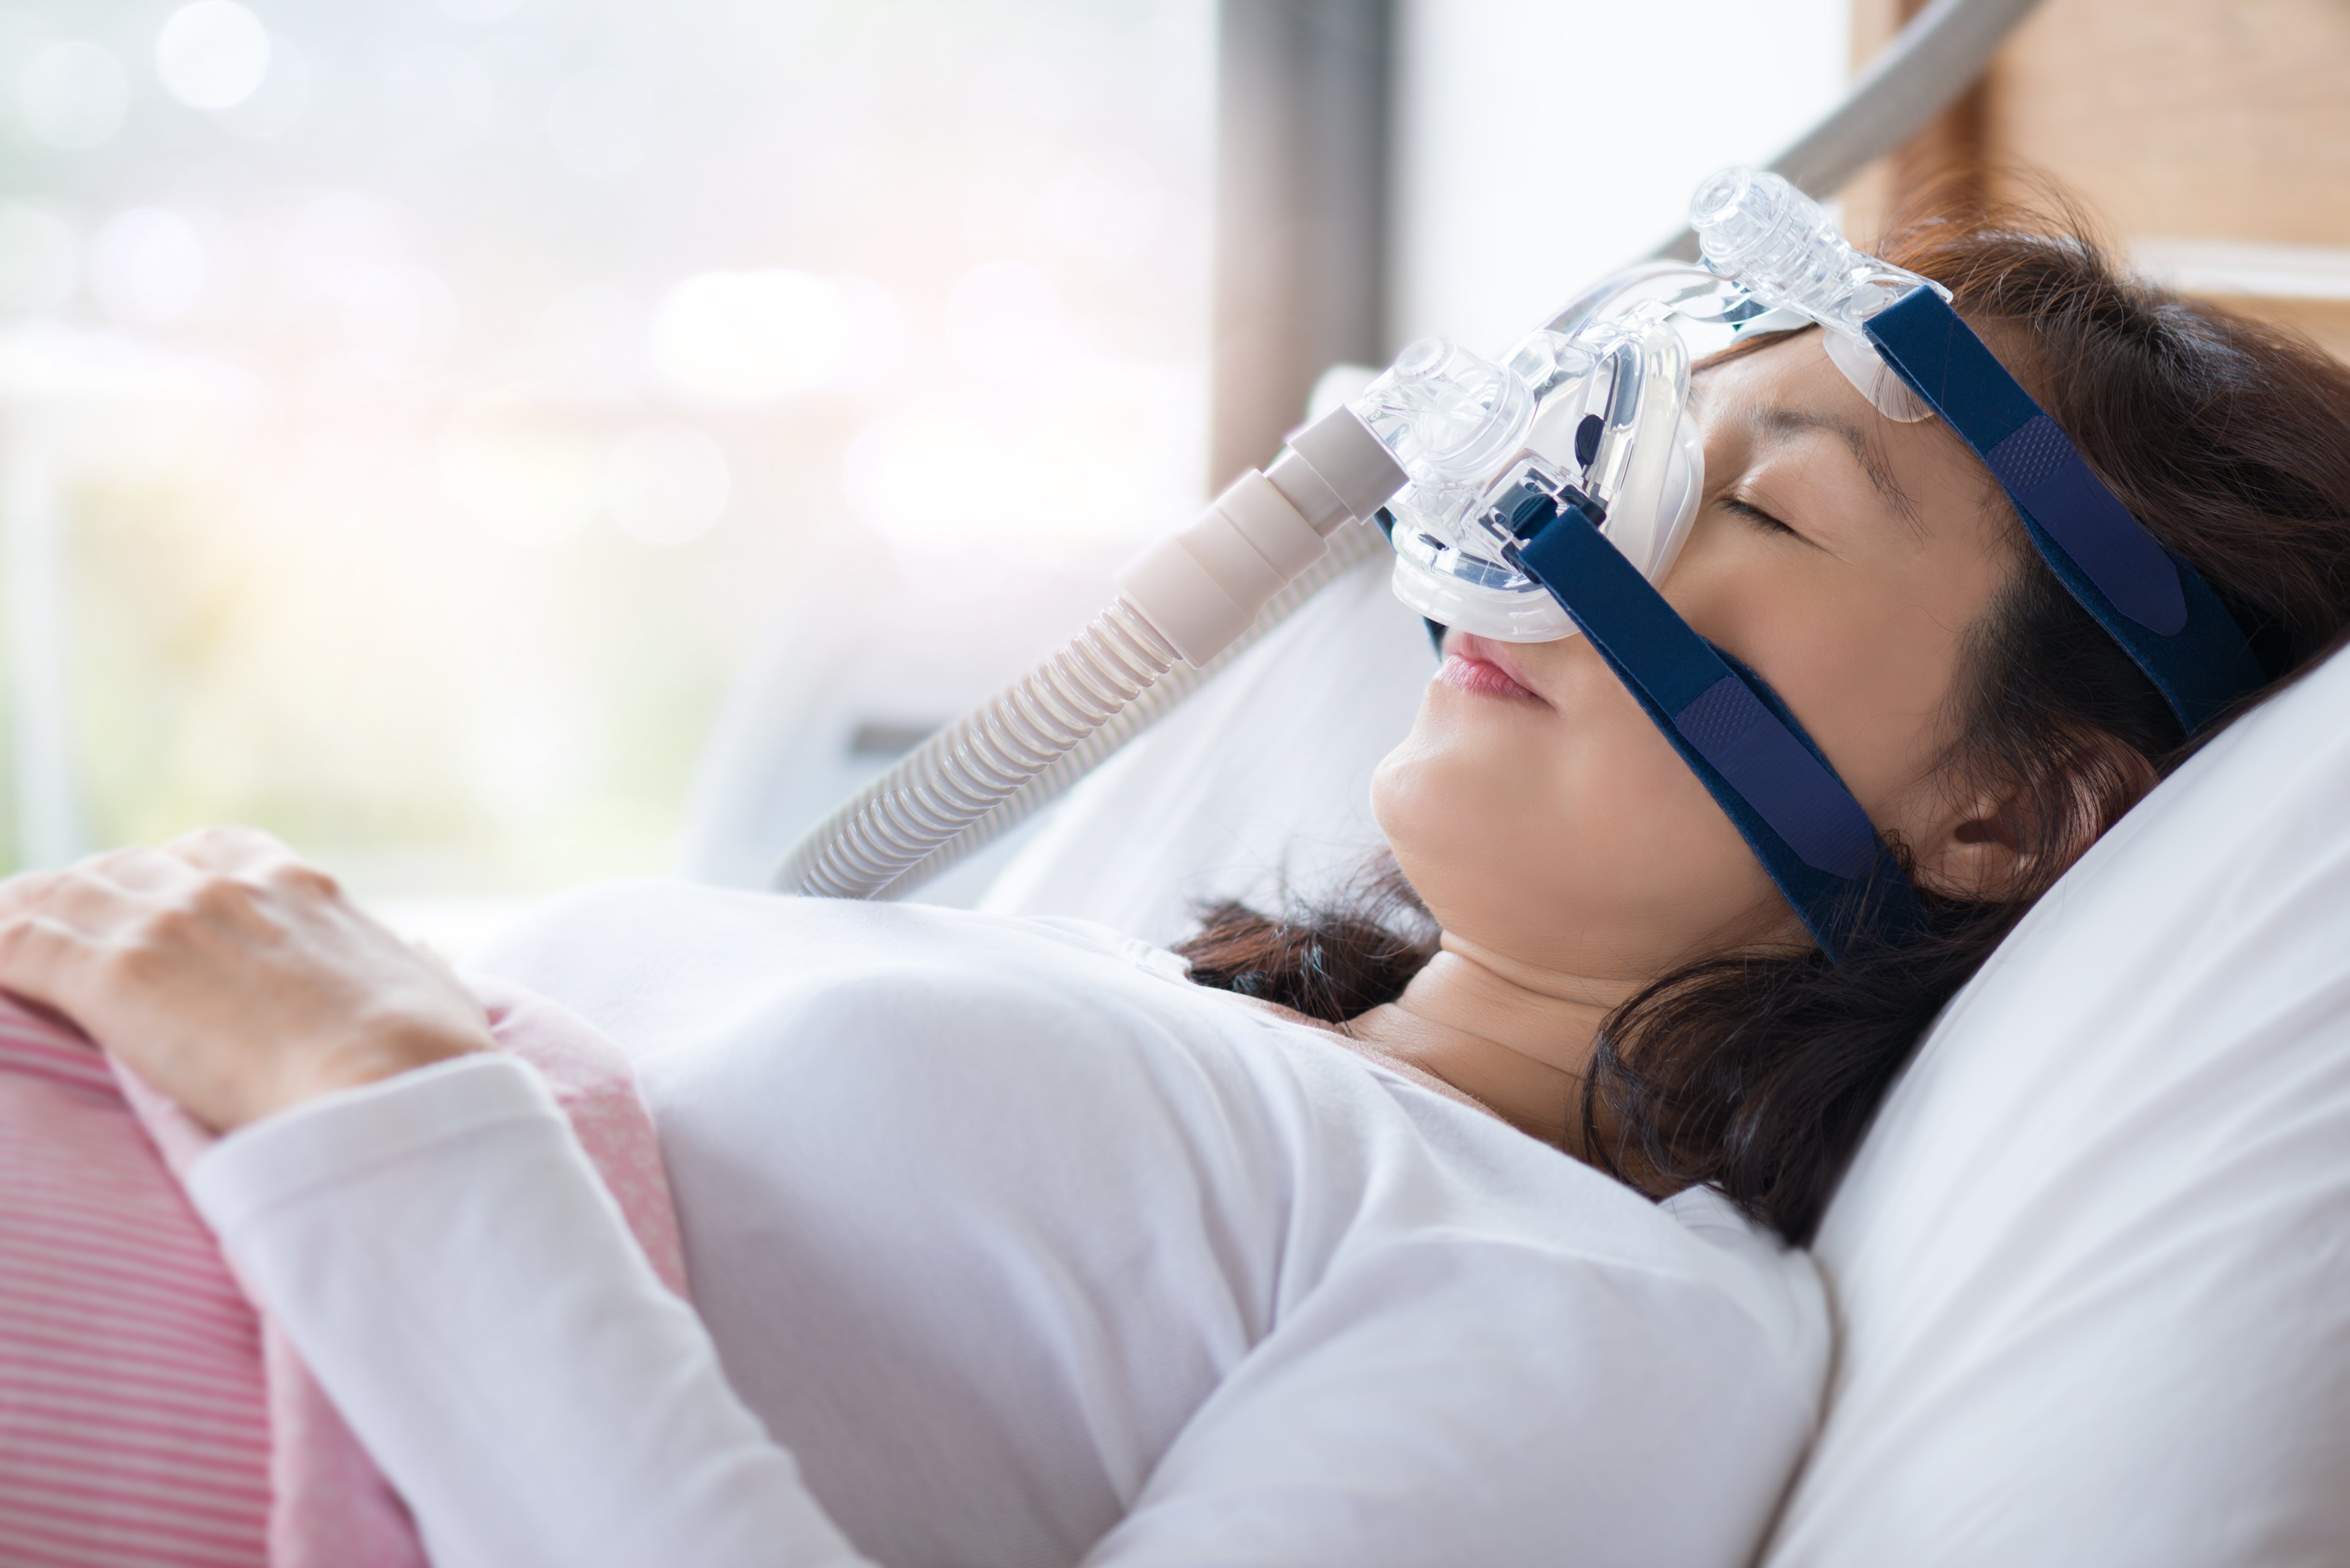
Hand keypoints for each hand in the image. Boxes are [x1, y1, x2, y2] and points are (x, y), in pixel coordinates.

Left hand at [0, 827, 492, 1131]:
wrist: (393, 1085)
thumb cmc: (428, 1057)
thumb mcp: (435, 989)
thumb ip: (413, 963)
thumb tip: (421, 954)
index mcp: (299, 887)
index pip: (209, 850)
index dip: (165, 876)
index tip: (148, 910)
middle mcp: (226, 889)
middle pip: (121, 869)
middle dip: (84, 903)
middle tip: (54, 947)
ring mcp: (168, 924)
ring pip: (57, 898)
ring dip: (22, 926)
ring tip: (3, 952)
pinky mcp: (118, 975)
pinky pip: (16, 943)